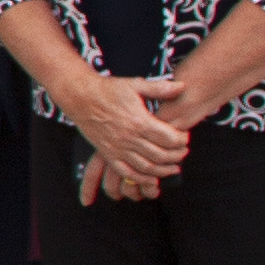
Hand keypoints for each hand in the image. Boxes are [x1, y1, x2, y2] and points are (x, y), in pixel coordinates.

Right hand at [67, 70, 187, 187]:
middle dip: (177, 156)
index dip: (182, 140)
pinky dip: (141, 179)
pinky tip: (151, 178)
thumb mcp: (136, 85)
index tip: (185, 137)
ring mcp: (118, 147)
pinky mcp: (108, 153)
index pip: (170, 138)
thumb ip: (160, 88)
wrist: (79, 96)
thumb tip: (182, 86)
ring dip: (163, 170)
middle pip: (162, 155)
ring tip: (173, 167)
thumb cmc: (107, 89)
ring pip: (147, 167)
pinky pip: (126, 172)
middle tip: (183, 152)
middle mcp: (129, 137)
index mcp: (139, 121)